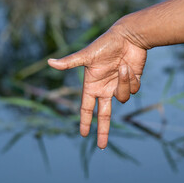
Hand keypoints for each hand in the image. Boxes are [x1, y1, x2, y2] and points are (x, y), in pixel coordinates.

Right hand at [48, 26, 146, 148]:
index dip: (85, 121)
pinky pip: (133, 89)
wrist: (129, 36)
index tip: (84, 135)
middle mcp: (105, 87)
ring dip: (123, 84)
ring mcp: (119, 85)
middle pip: (104, 114)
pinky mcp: (132, 81)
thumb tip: (50, 62)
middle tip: (102, 146)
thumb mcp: (87, 54)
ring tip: (122, 67)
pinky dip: (131, 80)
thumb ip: (70, 62)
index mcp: (92, 85)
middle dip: (103, 130)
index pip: (87, 108)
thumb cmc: (106, 44)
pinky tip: (129, 67)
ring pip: (122, 98)